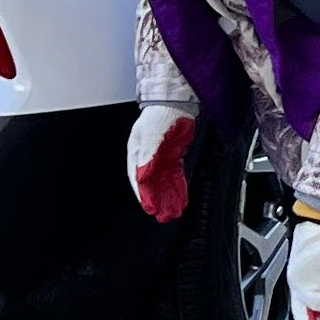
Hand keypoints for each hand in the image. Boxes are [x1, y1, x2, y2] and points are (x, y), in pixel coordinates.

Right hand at [127, 105, 195, 222]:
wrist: (174, 104)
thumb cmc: (159, 116)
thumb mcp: (151, 136)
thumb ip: (147, 157)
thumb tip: (141, 177)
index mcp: (137, 153)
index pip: (138, 180)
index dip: (144, 195)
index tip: (149, 208)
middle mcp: (148, 158)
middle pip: (152, 184)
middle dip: (158, 201)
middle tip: (163, 216)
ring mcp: (161, 158)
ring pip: (164, 182)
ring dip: (168, 196)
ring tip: (174, 211)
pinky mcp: (173, 156)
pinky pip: (175, 175)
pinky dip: (178, 186)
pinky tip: (181, 196)